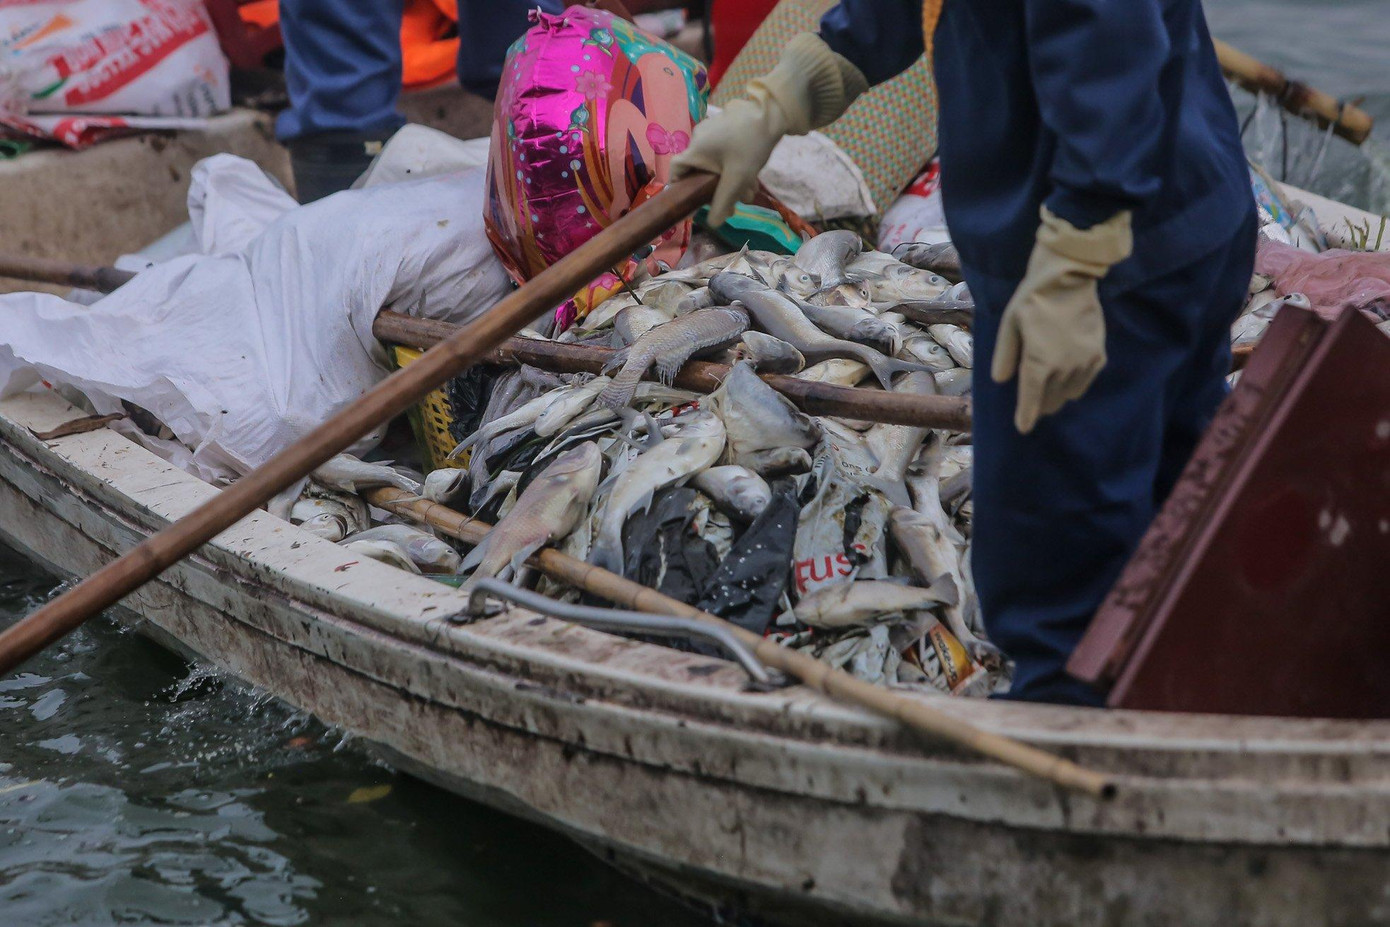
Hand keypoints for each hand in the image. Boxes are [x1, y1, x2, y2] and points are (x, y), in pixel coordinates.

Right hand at [672, 33, 866, 225]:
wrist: (773, 113)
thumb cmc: (750, 146)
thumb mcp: (737, 180)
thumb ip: (723, 204)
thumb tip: (713, 223)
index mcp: (695, 150)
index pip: (676, 170)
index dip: (679, 187)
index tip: (693, 200)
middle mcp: (699, 138)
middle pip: (701, 171)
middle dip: (717, 189)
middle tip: (734, 203)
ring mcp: (713, 129)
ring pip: (716, 163)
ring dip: (731, 180)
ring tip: (749, 191)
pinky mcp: (727, 125)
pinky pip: (724, 151)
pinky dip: (735, 165)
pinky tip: (752, 174)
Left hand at [991, 208, 1132, 432]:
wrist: (1069, 278)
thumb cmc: (1033, 299)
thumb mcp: (1010, 325)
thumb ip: (1006, 356)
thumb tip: (1001, 381)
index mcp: (1039, 363)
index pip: (1031, 400)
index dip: (1026, 416)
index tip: (1023, 428)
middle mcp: (1064, 368)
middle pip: (1050, 400)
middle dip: (1039, 403)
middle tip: (1032, 400)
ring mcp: (1084, 363)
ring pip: (1068, 393)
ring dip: (1057, 394)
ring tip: (1048, 386)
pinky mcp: (1098, 355)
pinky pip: (1085, 381)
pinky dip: (1075, 383)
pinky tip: (1067, 376)